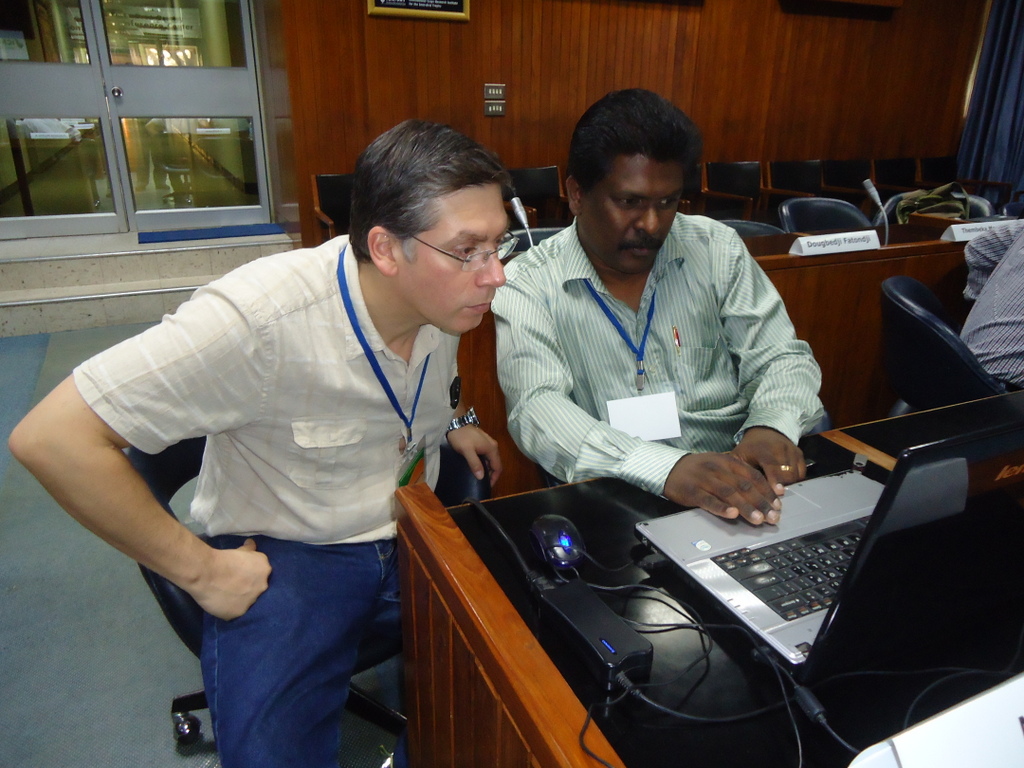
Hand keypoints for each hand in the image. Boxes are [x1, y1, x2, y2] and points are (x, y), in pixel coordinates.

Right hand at [189, 538, 270, 619]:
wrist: (207, 572)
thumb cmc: (223, 558)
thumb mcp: (240, 550)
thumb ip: (249, 550)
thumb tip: (252, 544)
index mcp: (265, 569)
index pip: (262, 574)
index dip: (252, 575)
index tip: (242, 574)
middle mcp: (262, 586)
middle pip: (257, 589)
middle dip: (248, 587)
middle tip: (234, 585)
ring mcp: (251, 601)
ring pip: (247, 602)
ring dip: (239, 599)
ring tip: (226, 595)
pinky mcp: (238, 613)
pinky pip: (235, 612)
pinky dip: (229, 608)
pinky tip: (221, 603)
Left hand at [446, 425, 501, 484]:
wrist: (454, 422)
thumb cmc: (461, 437)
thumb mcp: (466, 451)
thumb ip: (475, 463)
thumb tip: (481, 477)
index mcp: (491, 448)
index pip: (498, 467)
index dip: (494, 478)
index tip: (487, 486)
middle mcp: (493, 445)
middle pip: (496, 463)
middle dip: (491, 474)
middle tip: (483, 483)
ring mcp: (488, 443)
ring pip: (491, 459)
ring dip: (488, 468)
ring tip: (479, 476)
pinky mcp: (483, 441)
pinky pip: (487, 455)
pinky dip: (484, 462)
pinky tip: (477, 466)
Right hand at [663, 452, 780, 524]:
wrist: (670, 468)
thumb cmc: (699, 470)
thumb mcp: (720, 465)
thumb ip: (739, 475)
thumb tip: (765, 491)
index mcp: (728, 461)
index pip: (753, 476)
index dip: (767, 491)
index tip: (778, 505)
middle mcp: (718, 469)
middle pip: (745, 486)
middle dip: (761, 503)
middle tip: (773, 517)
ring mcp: (705, 479)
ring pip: (730, 494)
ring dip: (746, 508)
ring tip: (758, 520)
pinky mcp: (692, 491)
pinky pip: (709, 500)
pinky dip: (722, 508)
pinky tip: (732, 514)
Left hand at [730, 427, 805, 495]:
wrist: (765, 431)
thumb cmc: (749, 449)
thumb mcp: (738, 457)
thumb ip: (738, 472)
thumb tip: (739, 491)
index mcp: (762, 449)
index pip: (771, 465)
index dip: (775, 479)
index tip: (778, 492)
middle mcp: (780, 448)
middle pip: (786, 472)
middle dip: (783, 487)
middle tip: (776, 499)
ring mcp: (791, 451)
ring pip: (795, 474)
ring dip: (788, 485)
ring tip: (779, 492)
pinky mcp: (799, 454)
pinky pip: (801, 472)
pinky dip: (795, 480)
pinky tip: (785, 484)